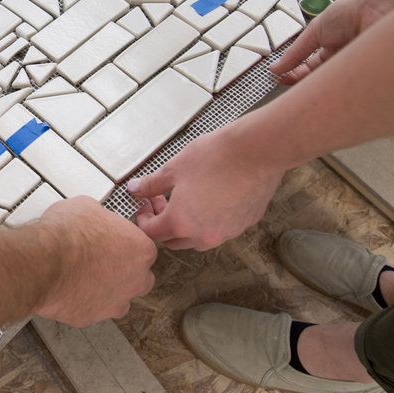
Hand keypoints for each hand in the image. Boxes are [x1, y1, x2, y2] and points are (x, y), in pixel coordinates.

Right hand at [34, 197, 156, 326]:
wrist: (42, 262)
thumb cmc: (66, 235)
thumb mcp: (87, 206)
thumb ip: (100, 217)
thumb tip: (93, 215)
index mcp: (140, 250)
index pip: (142, 248)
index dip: (125, 244)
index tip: (112, 240)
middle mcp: (135, 279)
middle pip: (138, 277)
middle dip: (122, 270)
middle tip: (100, 258)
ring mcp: (115, 301)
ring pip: (118, 298)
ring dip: (105, 288)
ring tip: (83, 275)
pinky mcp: (92, 317)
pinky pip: (92, 309)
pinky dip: (83, 300)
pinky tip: (70, 287)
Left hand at [128, 129, 284, 250]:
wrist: (257, 152)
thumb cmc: (216, 157)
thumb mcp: (173, 168)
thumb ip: (151, 184)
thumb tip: (136, 189)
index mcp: (181, 223)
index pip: (152, 233)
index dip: (143, 219)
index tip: (145, 205)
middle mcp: (204, 235)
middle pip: (174, 241)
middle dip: (163, 224)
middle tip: (162, 201)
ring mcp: (227, 232)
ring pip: (198, 239)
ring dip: (187, 226)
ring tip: (187, 201)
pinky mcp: (245, 224)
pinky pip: (222, 229)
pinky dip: (211, 221)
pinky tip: (211, 198)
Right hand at [271, 0, 393, 84]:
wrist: (379, 7)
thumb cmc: (351, 11)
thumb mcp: (315, 31)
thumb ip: (296, 52)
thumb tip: (276, 67)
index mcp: (330, 49)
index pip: (308, 70)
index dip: (293, 76)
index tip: (280, 80)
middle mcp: (343, 61)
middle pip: (321, 83)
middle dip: (307, 89)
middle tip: (294, 94)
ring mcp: (357, 69)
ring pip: (337, 88)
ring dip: (323, 92)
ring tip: (309, 94)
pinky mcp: (369, 77)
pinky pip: (354, 91)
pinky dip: (342, 93)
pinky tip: (330, 93)